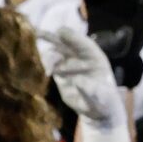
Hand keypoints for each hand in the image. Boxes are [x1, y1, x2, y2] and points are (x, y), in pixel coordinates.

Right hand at [34, 20, 131, 141]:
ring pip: (56, 53)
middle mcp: (81, 57)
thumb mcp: (101, 97)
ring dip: (48, 56)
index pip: (84, 44)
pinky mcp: (60, 72)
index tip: (61, 32)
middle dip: (53, 37)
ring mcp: (69, 63)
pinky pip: (51, 65)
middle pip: (66, 43)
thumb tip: (77, 81)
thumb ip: (91, 90)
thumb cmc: (104, 100)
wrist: (98, 109)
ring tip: (47, 66)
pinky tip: (47, 72)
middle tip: (38, 33)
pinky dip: (47, 66)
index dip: (73, 38)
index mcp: (95, 58)